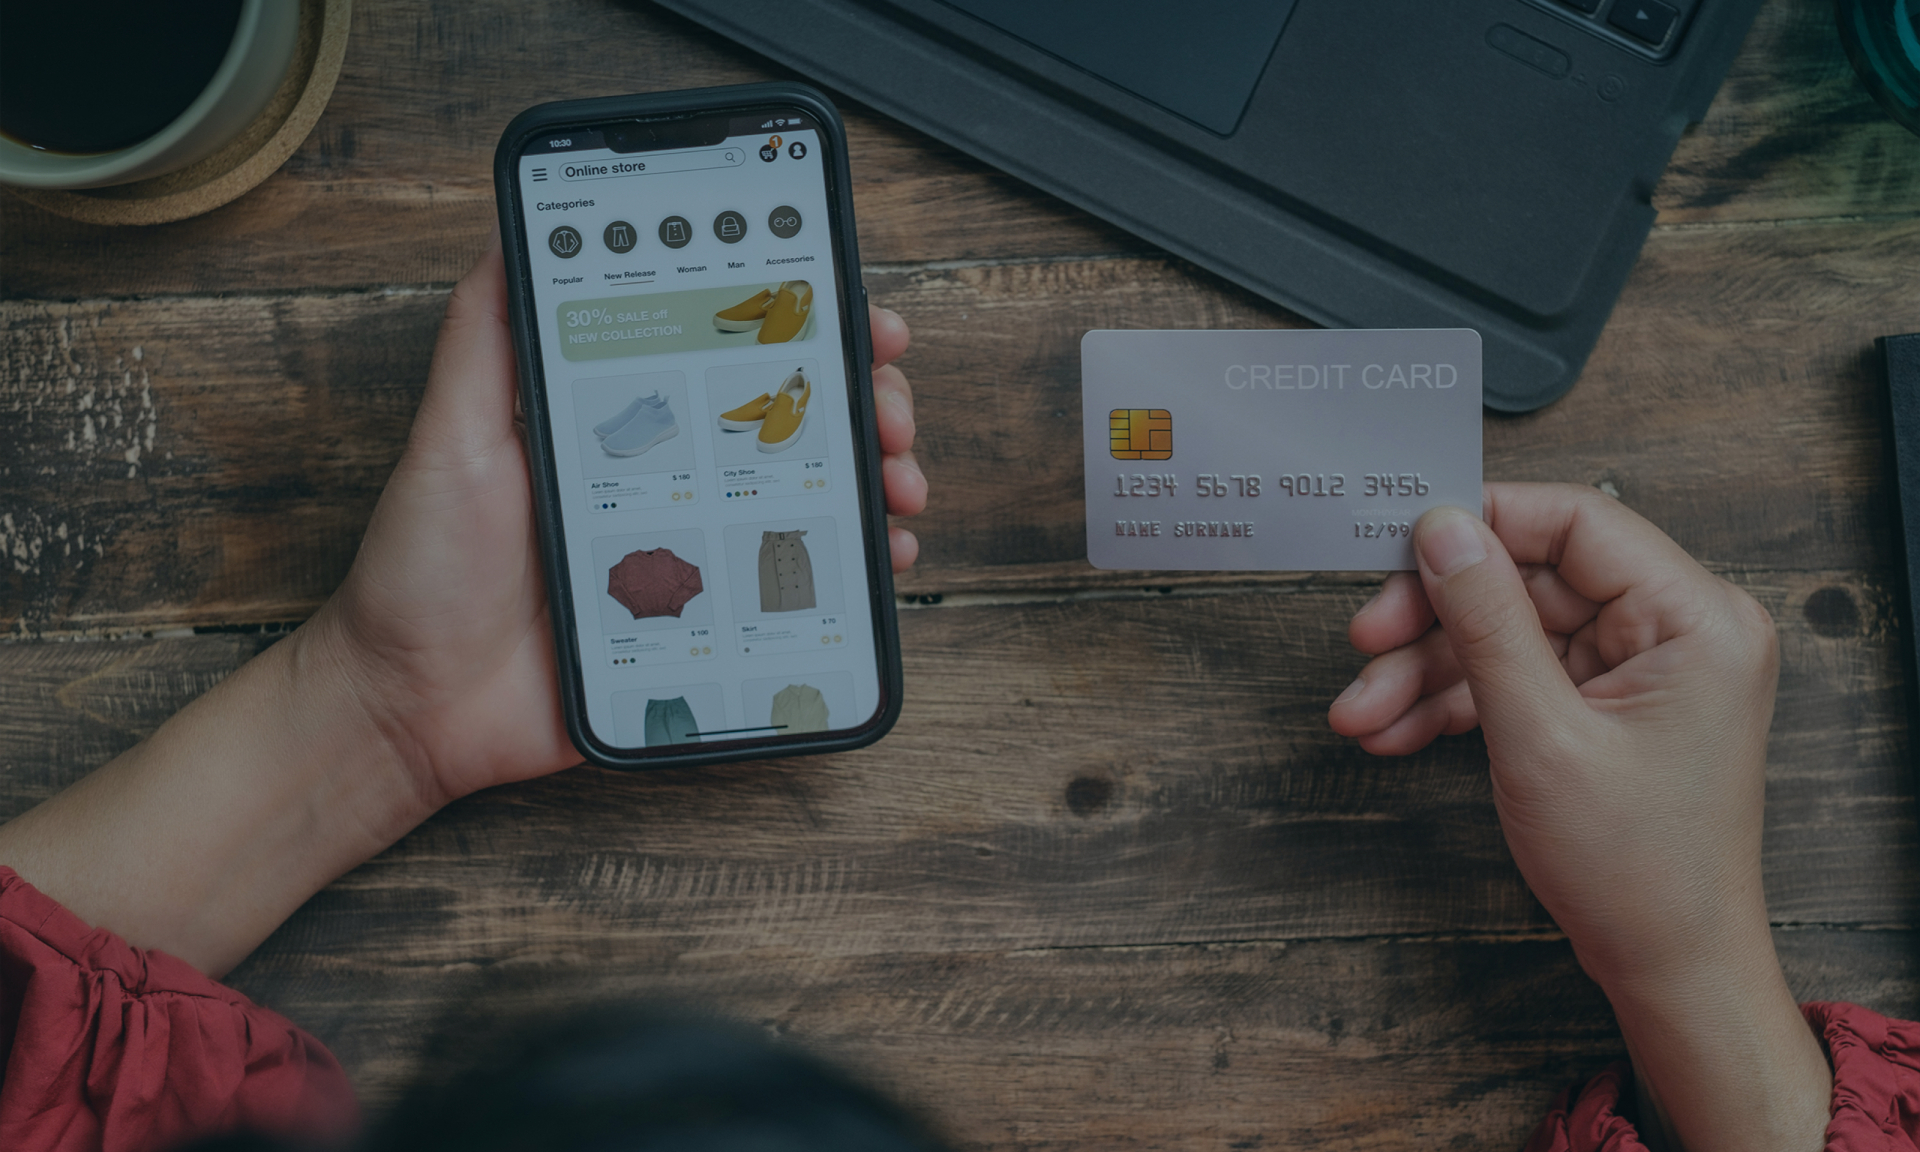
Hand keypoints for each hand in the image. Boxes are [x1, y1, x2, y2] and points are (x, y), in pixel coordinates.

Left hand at [312, 235, 928, 805]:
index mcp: (621, 420)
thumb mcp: (451, 437)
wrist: (415, 710)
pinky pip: (801, 590)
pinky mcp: (707, 625)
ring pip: (813, 496)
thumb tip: (516, 227)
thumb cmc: (422, 572)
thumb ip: (485, 339)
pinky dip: (857, 566)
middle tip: (888, 410)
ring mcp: (695, 550)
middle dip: (862, 400)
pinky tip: (882, 553)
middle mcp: (670, 476)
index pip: (729, 351)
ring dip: (876, 476)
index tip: (852, 311)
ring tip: (899, 482)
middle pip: (791, 419)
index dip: (802, 324)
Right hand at [1328, 483, 1827, 1151]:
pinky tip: (1394, 731)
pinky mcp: (1607, 706)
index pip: (1577, 522)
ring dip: (1428, 671)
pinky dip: (1455, 703)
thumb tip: (1443, 531)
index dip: (1482, 524)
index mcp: (1695, 618)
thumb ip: (1486, 622)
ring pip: (1510, 633)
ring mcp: (1641, 671)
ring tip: (1362, 713)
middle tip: (1365, 638)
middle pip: (1530, 580)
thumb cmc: (1639, 871)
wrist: (1669, 970)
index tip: (1402, 542)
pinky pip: (1518, 677)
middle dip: (1436, 618)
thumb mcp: (1540, 736)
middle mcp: (1677, 631)